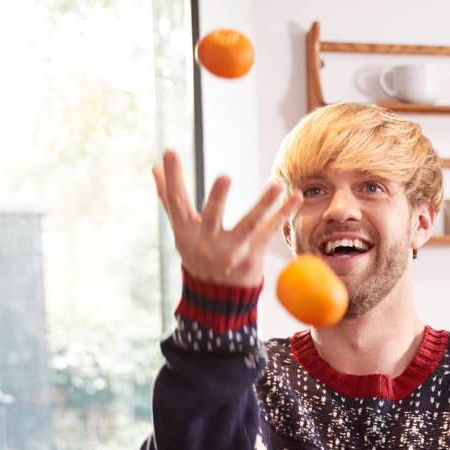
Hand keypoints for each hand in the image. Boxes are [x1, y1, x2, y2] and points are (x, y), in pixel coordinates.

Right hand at [150, 149, 299, 286]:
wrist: (216, 297)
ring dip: (263, 204)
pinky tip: (295, 197)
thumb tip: (154, 168)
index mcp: (186, 232)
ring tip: (277, 185)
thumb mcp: (181, 229)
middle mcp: (208, 242)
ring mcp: (232, 251)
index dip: (172, 178)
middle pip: (212, 218)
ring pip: (249, 225)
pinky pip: (269, 232)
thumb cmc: (198, 254)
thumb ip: (169, 198)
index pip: (176, 202)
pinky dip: (283, 214)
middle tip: (224, 176)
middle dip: (218, 198)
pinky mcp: (252, 255)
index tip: (169, 152)